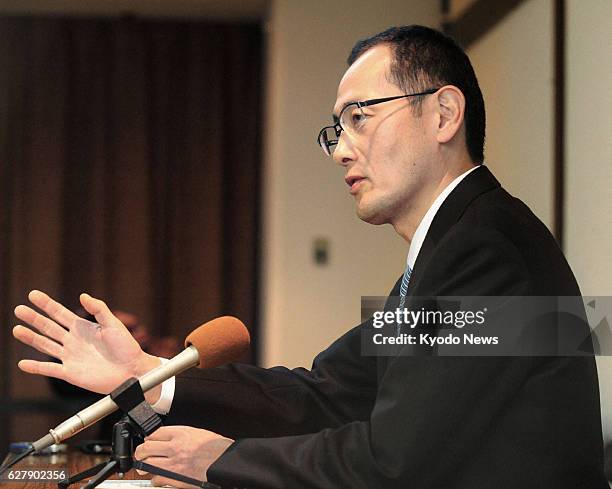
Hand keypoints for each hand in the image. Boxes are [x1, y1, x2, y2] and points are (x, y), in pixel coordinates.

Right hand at [13, 290, 160, 397]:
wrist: (132, 370)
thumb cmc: (126, 346)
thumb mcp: (113, 324)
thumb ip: (99, 309)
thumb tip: (83, 296)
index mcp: (83, 327)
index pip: (60, 313)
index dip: (46, 304)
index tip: (33, 294)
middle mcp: (73, 341)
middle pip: (48, 327)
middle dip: (34, 318)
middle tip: (18, 309)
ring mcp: (70, 357)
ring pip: (45, 345)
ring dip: (30, 338)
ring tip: (16, 329)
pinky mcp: (70, 373)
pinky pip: (49, 369)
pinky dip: (36, 367)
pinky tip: (22, 363)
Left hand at [134, 426, 233, 487]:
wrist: (224, 461)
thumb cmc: (215, 447)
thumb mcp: (197, 432)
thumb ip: (180, 434)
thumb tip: (166, 438)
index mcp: (181, 433)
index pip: (154, 433)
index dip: (149, 437)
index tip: (149, 441)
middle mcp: (174, 447)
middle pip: (146, 448)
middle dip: (141, 451)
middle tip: (142, 453)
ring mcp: (173, 464)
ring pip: (147, 463)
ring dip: (145, 465)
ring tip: (147, 465)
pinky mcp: (174, 478)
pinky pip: (155, 479)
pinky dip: (155, 479)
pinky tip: (159, 477)